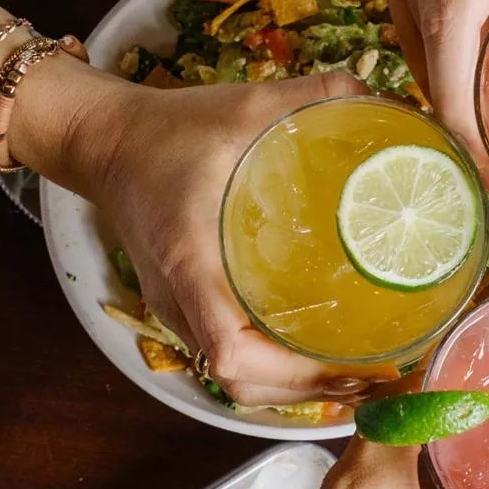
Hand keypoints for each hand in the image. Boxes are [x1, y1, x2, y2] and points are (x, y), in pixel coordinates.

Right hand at [55, 68, 370, 407]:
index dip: (293, 375)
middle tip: (381, 376)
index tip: (354, 367)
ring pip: (238, 381)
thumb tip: (385, 98)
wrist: (104, 138)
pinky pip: (230, 359)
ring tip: (360, 377)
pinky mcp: (182, 305)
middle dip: (312, 393)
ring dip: (296, 391)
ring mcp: (176, 310)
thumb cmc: (168, 130)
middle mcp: (180, 303)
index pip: (231, 354)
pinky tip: (319, 354)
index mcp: (190, 266)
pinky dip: (275, 372)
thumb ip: (315, 96)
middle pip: (244, 384)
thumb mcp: (243, 105)